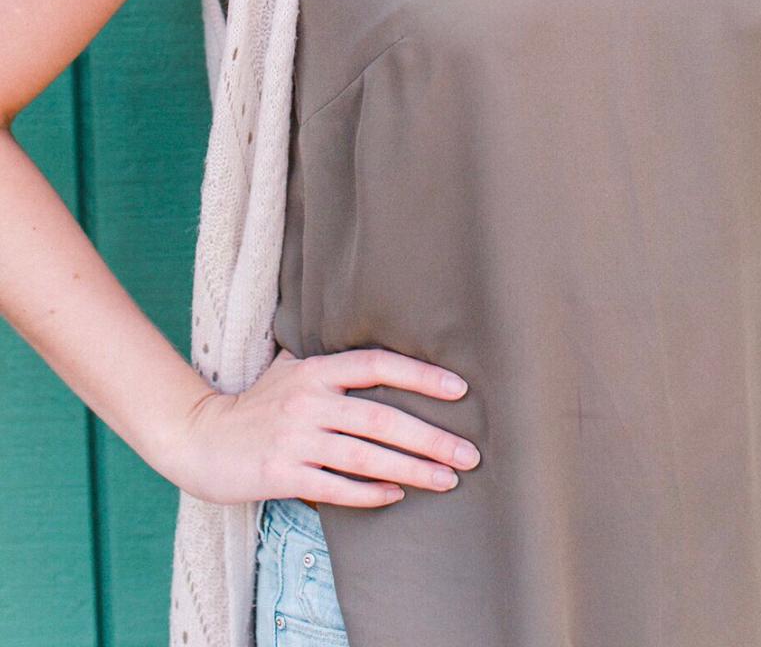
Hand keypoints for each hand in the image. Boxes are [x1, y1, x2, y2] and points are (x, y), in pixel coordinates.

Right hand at [164, 346, 481, 506]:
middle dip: (431, 437)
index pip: (376, 365)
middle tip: (470, 453)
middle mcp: (308, 401)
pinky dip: (369, 493)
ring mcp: (294, 439)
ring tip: (447, 480)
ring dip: (412, 470)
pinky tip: (396, 496)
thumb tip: (379, 354)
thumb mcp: (289, 370)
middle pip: (381, 419)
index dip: (420, 375)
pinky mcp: (281, 474)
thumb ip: (329, 363)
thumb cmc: (254, 405)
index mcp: (315, 370)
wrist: (200, 438)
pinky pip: (336, 488)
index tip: (459, 389)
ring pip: (366, 457)